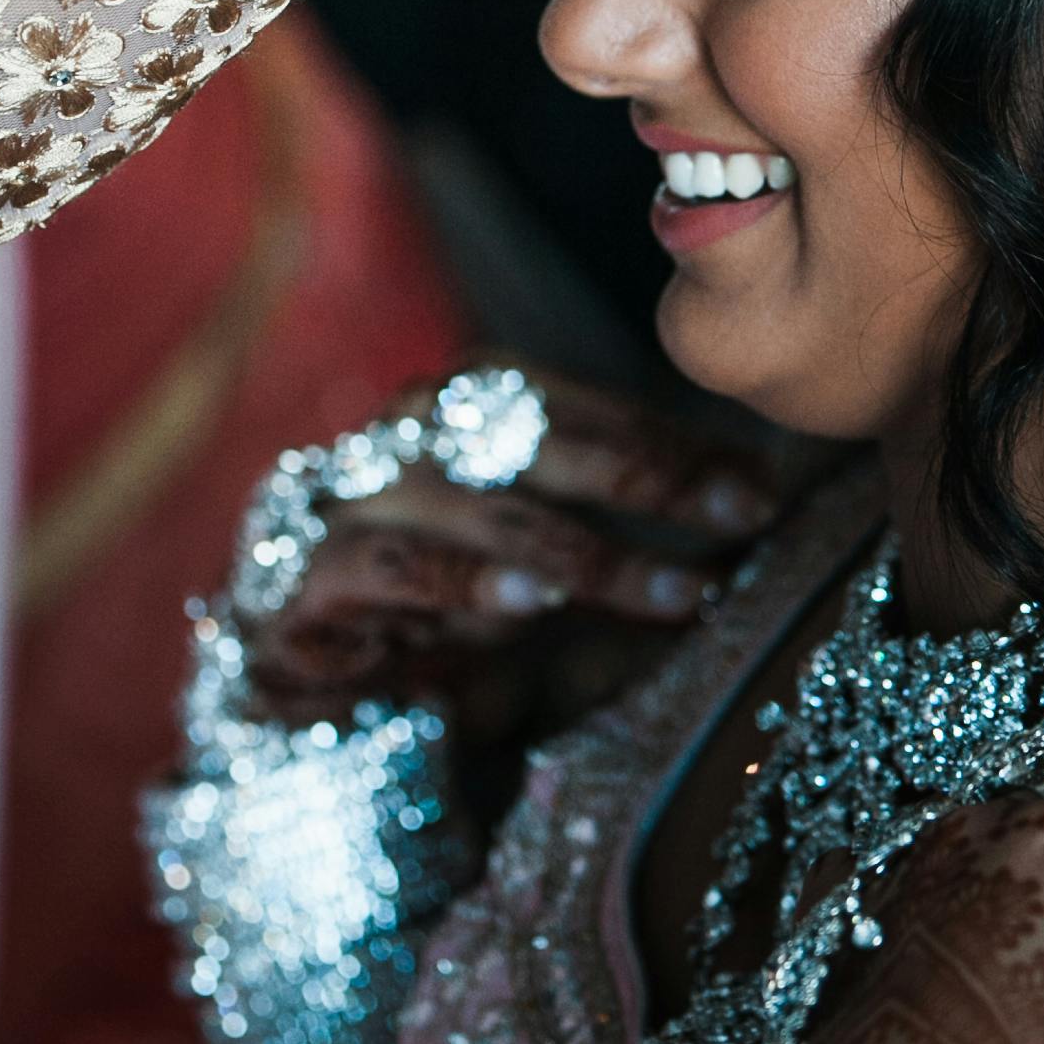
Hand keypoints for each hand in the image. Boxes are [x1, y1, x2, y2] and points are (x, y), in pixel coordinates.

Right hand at [235, 371, 776, 750]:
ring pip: (490, 508)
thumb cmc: (432, 580)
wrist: (281, 646)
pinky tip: (533, 600)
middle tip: (742, 522)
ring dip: (597, 556)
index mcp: (459, 397)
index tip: (763, 490)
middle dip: (652, 480)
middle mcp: (408, 430)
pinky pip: (403, 566)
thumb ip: (614, 505)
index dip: (672, 442)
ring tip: (682, 591)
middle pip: (543, 438)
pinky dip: (471, 580)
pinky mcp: (310, 573)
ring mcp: (356, 497)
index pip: (579, 403)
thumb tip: (756, 489)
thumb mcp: (531, 537)